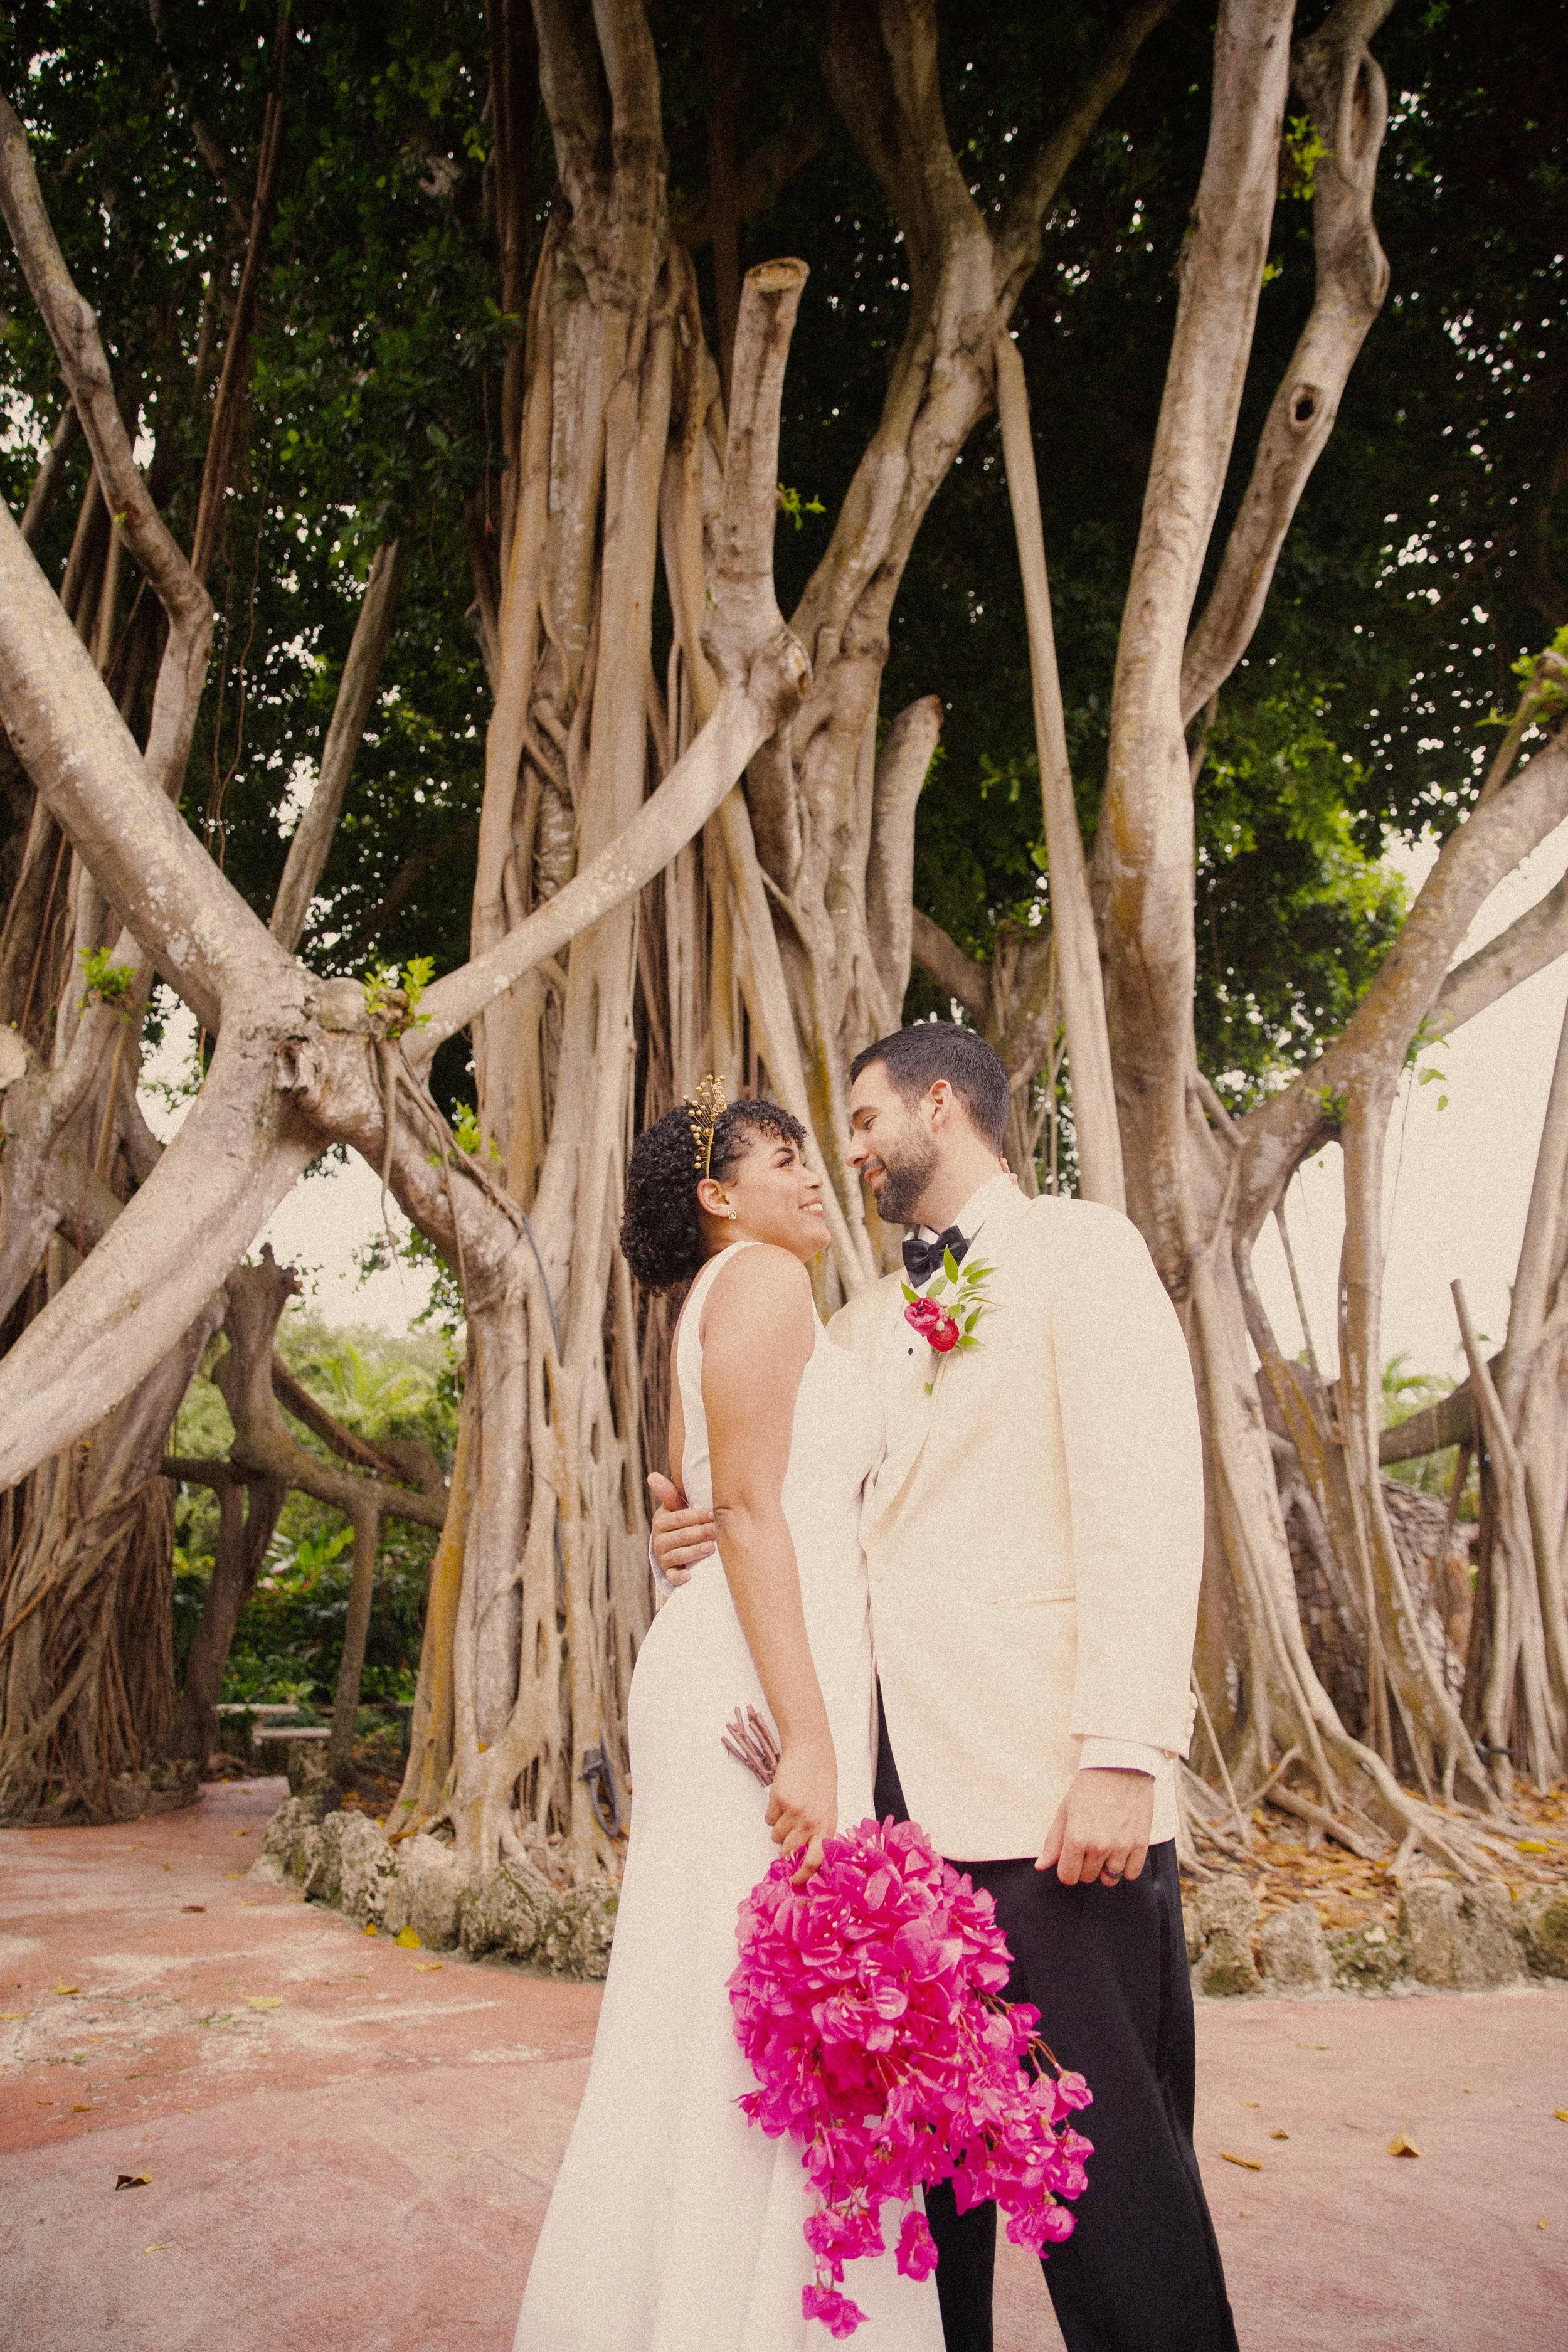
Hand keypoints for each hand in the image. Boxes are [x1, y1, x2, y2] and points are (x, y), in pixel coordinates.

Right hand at [648, 1471, 716, 1585]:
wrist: (670, 1546)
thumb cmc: (679, 1522)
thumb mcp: (673, 1507)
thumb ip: (668, 1493)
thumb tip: (652, 1475)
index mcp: (661, 1522)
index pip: (679, 1518)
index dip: (696, 1515)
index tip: (713, 1512)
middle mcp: (660, 1540)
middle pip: (682, 1536)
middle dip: (701, 1532)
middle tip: (718, 1530)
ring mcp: (664, 1557)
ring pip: (679, 1555)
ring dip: (694, 1552)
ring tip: (711, 1548)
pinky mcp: (668, 1572)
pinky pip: (672, 1576)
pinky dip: (679, 1577)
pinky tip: (689, 1577)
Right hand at [765, 1735, 836, 1886]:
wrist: (812, 1751)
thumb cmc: (822, 1780)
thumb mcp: (829, 1809)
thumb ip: (819, 1832)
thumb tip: (803, 1857)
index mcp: (827, 1826)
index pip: (814, 1861)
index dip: (802, 1876)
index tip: (794, 1882)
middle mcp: (811, 1822)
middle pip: (788, 1851)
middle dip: (785, 1846)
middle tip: (790, 1830)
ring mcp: (795, 1812)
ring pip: (775, 1835)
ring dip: (779, 1826)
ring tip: (790, 1807)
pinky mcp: (779, 1800)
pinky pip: (768, 1818)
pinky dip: (772, 1811)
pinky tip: (784, 1796)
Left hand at [1036, 1768, 1152, 1886]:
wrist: (1120, 1767)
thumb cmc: (1090, 1786)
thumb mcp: (1065, 1810)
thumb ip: (1053, 1842)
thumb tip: (1041, 1866)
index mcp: (1076, 1838)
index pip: (1068, 1876)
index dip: (1067, 1868)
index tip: (1071, 1858)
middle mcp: (1099, 1846)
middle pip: (1087, 1878)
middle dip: (1085, 1865)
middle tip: (1088, 1844)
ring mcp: (1121, 1847)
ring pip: (1109, 1879)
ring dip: (1105, 1868)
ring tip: (1105, 1847)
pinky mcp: (1140, 1844)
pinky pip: (1131, 1874)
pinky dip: (1125, 1868)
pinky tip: (1120, 1851)